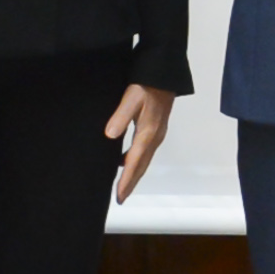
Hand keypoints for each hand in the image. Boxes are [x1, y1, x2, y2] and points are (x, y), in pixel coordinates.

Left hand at [106, 84, 175, 204]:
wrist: (164, 74)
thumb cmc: (146, 85)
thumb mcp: (131, 98)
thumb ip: (120, 116)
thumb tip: (110, 135)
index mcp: (147, 133)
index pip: (134, 162)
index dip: (126, 180)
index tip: (119, 196)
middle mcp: (154, 137)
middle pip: (142, 166)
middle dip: (131, 182)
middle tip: (121, 198)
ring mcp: (157, 134)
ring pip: (144, 160)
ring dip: (134, 173)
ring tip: (123, 185)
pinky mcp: (156, 129)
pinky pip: (145, 151)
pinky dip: (135, 161)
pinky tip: (125, 160)